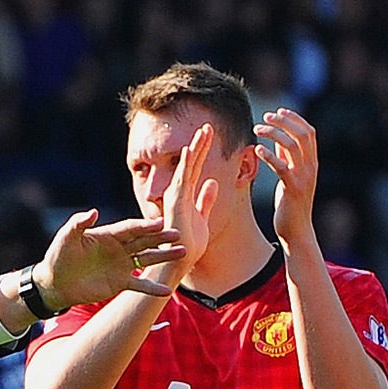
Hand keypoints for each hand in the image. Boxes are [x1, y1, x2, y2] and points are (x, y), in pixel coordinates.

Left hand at [32, 211, 186, 308]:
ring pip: (147, 259)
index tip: (161, 222)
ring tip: (183, 253)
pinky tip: (168, 290)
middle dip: (162, 238)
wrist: (55, 283)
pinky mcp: (120, 283)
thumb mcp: (66, 237)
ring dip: (164, 257)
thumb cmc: (58, 256)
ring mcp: (122, 265)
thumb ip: (78, 223)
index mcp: (109, 235)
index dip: (144, 226)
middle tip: (180, 234)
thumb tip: (93, 212)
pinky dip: (153, 287)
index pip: (131, 228)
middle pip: (145, 241)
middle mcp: (119, 248)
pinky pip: (140, 284)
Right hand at [162, 122, 220, 278]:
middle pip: (191, 163)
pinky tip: (190, 150)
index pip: (195, 168)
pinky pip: (181, 180)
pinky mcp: (175, 203)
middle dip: (200, 144)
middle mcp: (178, 193)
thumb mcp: (202, 217)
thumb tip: (212, 182)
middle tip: (208, 125)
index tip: (210, 134)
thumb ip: (206, 200)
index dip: (202, 151)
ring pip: (186, 167)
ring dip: (195, 149)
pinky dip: (185, 165)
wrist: (177, 263)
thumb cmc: (188, 245)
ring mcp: (175, 197)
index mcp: (185, 195)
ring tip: (204, 131)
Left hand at [255, 108, 319, 246]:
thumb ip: (287, 158)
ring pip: (292, 145)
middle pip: (302, 133)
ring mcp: (303, 177)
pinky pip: (281, 166)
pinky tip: (257, 150)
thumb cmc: (291, 204)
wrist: (296, 231)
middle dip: (284, 121)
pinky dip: (269, 155)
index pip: (308, 132)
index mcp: (312, 162)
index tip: (279, 111)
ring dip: (274, 133)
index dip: (294, 118)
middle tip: (266, 117)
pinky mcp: (293, 188)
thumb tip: (278, 138)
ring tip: (258, 129)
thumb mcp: (291, 177)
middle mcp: (311, 167)